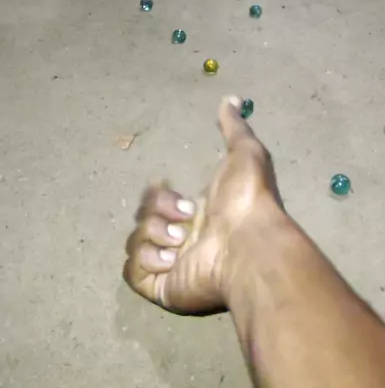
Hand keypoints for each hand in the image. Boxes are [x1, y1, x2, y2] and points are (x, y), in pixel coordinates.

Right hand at [123, 95, 282, 313]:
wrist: (249, 244)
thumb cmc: (247, 199)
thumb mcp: (245, 152)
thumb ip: (235, 127)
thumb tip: (234, 98)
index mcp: (199, 214)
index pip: (158, 200)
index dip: (157, 193)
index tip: (170, 188)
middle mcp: (183, 240)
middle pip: (142, 218)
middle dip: (157, 211)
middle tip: (185, 219)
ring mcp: (171, 266)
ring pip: (135, 243)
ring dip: (153, 234)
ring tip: (180, 241)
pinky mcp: (162, 289)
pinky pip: (133, 273)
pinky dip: (145, 260)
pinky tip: (170, 257)